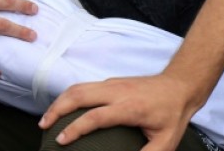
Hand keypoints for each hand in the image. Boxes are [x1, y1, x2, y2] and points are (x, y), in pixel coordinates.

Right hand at [39, 74, 197, 150]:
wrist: (180, 84)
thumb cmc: (173, 112)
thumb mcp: (167, 140)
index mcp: (129, 106)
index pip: (96, 116)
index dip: (76, 127)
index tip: (61, 139)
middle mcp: (117, 91)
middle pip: (79, 94)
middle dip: (57, 109)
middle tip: (43, 126)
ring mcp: (112, 84)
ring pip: (78, 87)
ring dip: (59, 101)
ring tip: (47, 118)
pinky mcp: (110, 82)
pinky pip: (84, 86)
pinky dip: (68, 96)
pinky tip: (63, 108)